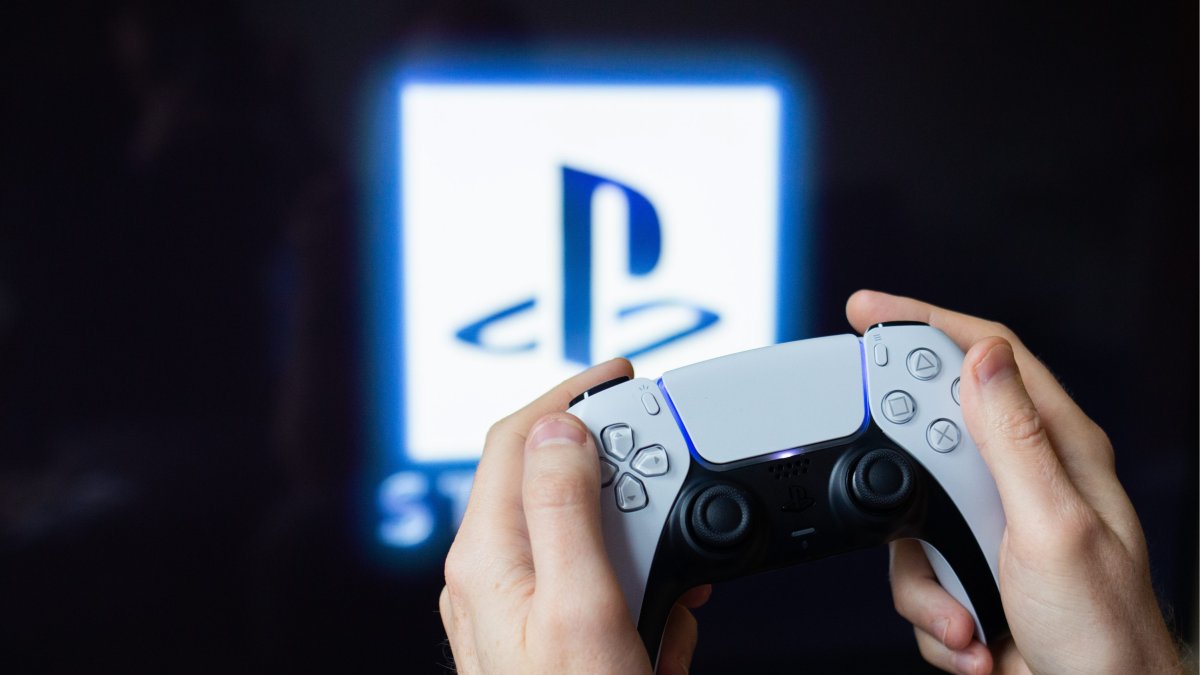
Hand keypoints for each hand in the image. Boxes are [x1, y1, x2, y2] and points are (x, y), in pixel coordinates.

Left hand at [439, 358, 709, 673]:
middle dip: (617, 473)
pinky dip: (633, 591)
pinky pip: (592, 591)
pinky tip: (665, 625)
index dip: (567, 395)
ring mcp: (514, 613)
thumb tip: (558, 426)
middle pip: (549, 482)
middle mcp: (489, 578)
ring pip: (578, 540)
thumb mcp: (579, 607)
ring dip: (635, 539)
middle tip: (670, 472)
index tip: (620, 377)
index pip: (515, 438)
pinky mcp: (544, 643)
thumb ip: (563, 509)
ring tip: (676, 572)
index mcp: (487, 556)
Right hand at [846, 290, 1181, 674]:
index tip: (869, 311)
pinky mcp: (968, 567)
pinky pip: (912, 570)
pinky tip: (975, 632)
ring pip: (909, 514)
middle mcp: (1025, 478)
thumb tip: (983, 356)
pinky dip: (932, 610)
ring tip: (970, 610)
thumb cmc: (1105, 633)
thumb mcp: (1053, 526)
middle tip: (911, 512)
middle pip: (930, 435)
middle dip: (906, 483)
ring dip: (926, 578)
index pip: (990, 357)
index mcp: (1059, 448)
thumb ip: (1012, 438)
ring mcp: (993, 525)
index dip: (926, 323)